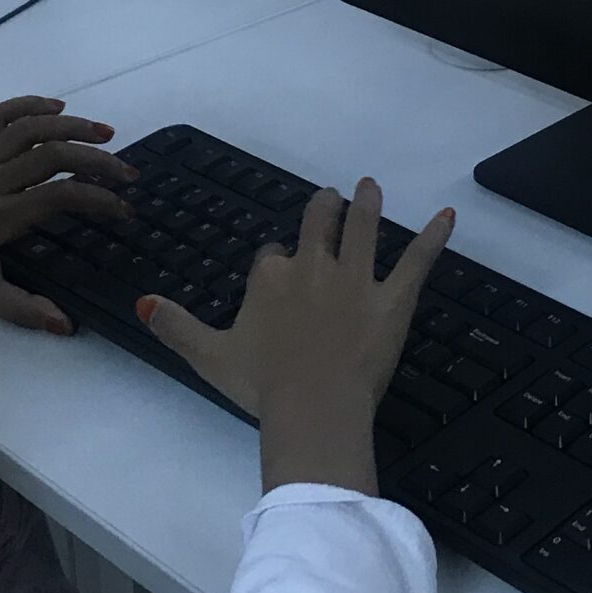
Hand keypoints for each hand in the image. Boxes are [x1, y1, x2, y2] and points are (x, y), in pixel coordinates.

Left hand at [0, 96, 134, 331]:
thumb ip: (23, 310)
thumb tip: (65, 326)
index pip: (58, 196)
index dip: (97, 199)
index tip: (124, 209)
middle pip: (50, 153)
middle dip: (95, 159)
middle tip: (126, 172)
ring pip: (27, 126)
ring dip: (70, 124)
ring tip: (104, 133)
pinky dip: (28, 104)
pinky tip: (57, 107)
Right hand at [137, 178, 452, 494]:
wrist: (312, 406)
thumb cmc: (261, 385)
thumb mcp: (208, 357)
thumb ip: (176, 326)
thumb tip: (143, 302)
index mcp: (269, 279)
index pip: (272, 257)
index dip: (276, 263)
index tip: (279, 270)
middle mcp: (312, 267)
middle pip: (318, 226)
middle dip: (324, 209)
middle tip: (332, 196)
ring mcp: (355, 279)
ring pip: (363, 229)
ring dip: (367, 204)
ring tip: (370, 187)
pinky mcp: (392, 298)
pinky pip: (416, 260)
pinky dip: (434, 237)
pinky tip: (448, 216)